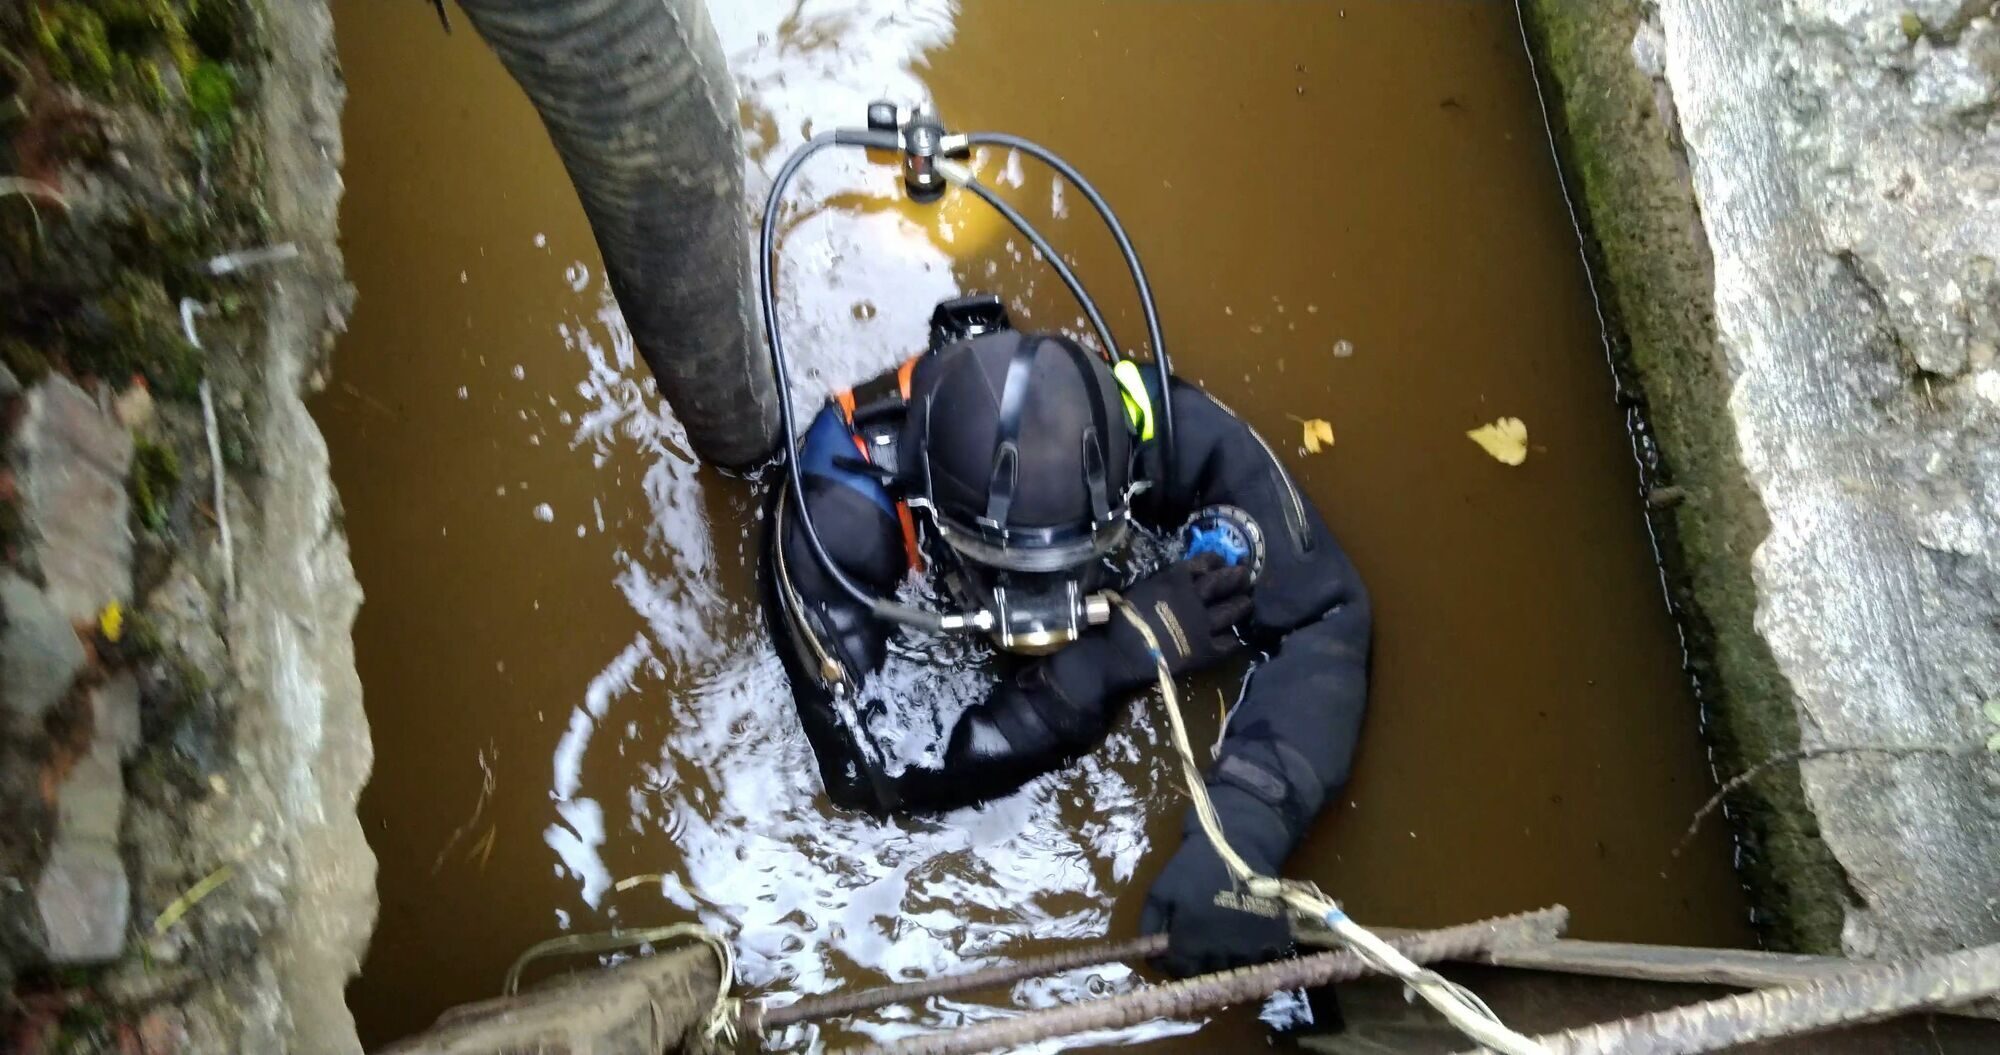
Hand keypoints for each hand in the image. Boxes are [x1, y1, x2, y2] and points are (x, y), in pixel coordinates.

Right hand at [1108, 552, 1251, 680]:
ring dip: (1241, 605)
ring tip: (1248, 602)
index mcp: (1175, 580)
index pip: (1203, 564)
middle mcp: (1194, 598)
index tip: (1224, 561)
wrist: (1120, 653)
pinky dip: (1233, 640)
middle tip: (1246, 575)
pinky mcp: (1205, 650)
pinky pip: (1227, 644)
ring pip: (1230, 612)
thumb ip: (1164, 582)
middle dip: (1236, 578)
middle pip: (1222, 584)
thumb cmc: (1122, 618)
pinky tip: (1237, 638)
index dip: (1216, 561)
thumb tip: (1180, 578)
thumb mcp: (1142, 588)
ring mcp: (1202, 624)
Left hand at [1140, 787, 1294, 976]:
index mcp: (1190, 939)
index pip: (1180, 970)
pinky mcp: (1273, 939)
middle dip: (1199, 963)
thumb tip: (1149, 956)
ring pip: (1235, 970)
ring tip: (1221, 941)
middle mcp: (1220, 949)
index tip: (1175, 953)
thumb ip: (1150, 926)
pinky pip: (1263, 960)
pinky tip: (1245, 938)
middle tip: (1198, 946)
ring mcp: (1249, 946)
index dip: (1175, 964)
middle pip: (1207, 974)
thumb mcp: (1160, 891)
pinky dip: (1254, 955)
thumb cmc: (1193, 866)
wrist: (1236, 845)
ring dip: (1226, 961)